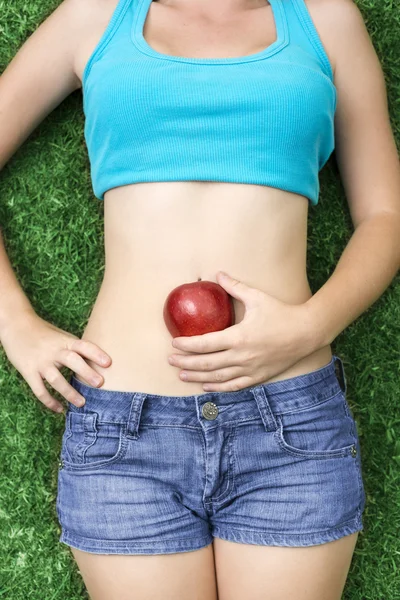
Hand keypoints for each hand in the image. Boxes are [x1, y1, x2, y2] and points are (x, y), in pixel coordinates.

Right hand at [0, 310, 111, 413]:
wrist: (16, 326)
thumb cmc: (44, 332)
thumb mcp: (62, 335)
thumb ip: (76, 348)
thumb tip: (97, 361)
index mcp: (65, 341)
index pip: (83, 346)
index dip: (96, 354)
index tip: (108, 363)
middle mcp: (54, 351)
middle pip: (72, 361)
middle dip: (86, 372)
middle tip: (99, 383)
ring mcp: (40, 362)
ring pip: (55, 379)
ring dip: (69, 392)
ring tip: (82, 403)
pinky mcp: (28, 372)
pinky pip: (39, 390)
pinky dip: (49, 401)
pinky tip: (59, 409)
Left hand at [168, 271, 316, 391]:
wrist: (306, 332)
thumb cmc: (281, 313)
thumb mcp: (257, 297)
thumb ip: (235, 287)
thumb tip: (217, 273)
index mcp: (238, 337)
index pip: (205, 344)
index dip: (187, 345)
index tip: (174, 343)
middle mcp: (242, 356)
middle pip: (206, 363)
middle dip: (185, 363)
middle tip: (170, 360)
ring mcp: (250, 369)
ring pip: (217, 377)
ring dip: (197, 377)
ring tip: (182, 375)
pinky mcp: (258, 376)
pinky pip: (234, 386)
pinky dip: (218, 387)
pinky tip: (206, 386)